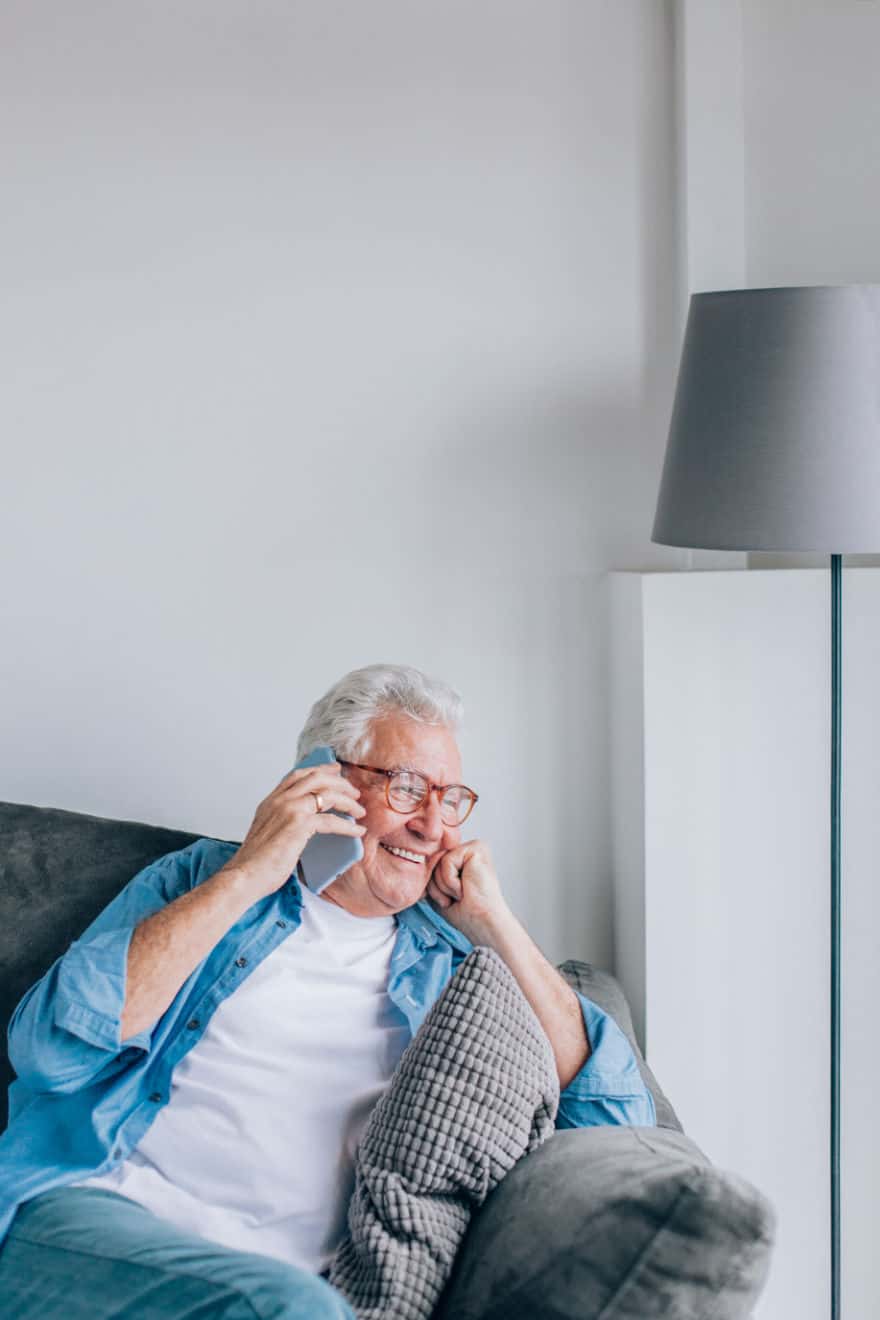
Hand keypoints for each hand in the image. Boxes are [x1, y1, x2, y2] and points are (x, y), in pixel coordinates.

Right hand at [223, 763, 365, 900]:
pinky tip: (357, 831)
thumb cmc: (256, 861)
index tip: (335, 769)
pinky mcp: (299, 825)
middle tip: (354, 792)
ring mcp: (289, 809)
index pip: (298, 775)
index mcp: (271, 801)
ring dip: (348, 802)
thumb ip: (283, 820)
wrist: (244, 875)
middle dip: (340, 782)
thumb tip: (307, 822)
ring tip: (360, 811)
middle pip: (317, 778)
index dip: (320, 769)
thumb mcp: (268, 831)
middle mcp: (280, 800)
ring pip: (327, 794)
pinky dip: (348, 826)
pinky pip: (332, 820)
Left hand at [425, 839, 508, 941]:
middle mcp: (469, 850)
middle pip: (433, 860)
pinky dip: (451, 880)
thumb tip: (420, 858)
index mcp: (462, 859)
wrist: (483, 922)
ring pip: (438, 860)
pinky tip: (467, 887)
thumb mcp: (439, 889)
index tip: (453, 898)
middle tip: (458, 897)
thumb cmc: (465, 912)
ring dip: (445, 885)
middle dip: (438, 885)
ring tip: (463, 893)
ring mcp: (474, 847)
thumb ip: (431, 871)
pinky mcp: (476, 848)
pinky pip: (446, 861)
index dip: (435, 885)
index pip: (432, 863)